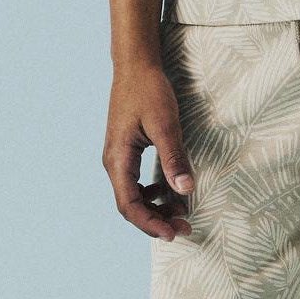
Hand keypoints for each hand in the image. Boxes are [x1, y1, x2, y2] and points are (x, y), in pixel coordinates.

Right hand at [101, 59, 196, 240]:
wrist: (135, 65)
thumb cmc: (148, 90)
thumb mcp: (165, 124)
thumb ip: (174, 157)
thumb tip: (185, 190)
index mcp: (118, 159)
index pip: (130, 205)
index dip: (151, 224)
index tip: (174, 233)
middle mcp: (114, 162)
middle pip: (130, 205)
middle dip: (157, 219)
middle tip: (185, 227)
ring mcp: (118, 157)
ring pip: (134, 195)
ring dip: (156, 207)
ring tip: (181, 210)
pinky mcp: (126, 150)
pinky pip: (137, 181)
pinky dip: (153, 191)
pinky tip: (170, 188)